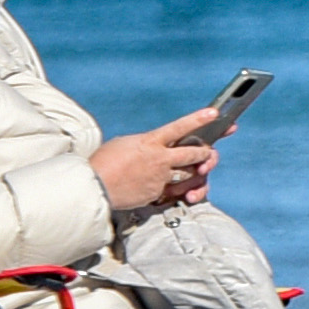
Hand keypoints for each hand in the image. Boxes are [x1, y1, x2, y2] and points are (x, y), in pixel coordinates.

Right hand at [90, 111, 221, 213]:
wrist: (93, 188)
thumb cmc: (103, 163)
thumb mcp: (124, 144)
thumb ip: (145, 145)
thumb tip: (153, 146)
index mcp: (150, 142)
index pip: (180, 127)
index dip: (199, 119)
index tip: (215, 114)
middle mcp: (160, 159)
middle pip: (194, 153)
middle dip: (205, 153)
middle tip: (209, 152)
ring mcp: (161, 177)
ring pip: (188, 174)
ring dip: (193, 173)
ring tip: (195, 170)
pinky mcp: (157, 194)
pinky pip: (172, 191)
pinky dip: (172, 189)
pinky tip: (164, 187)